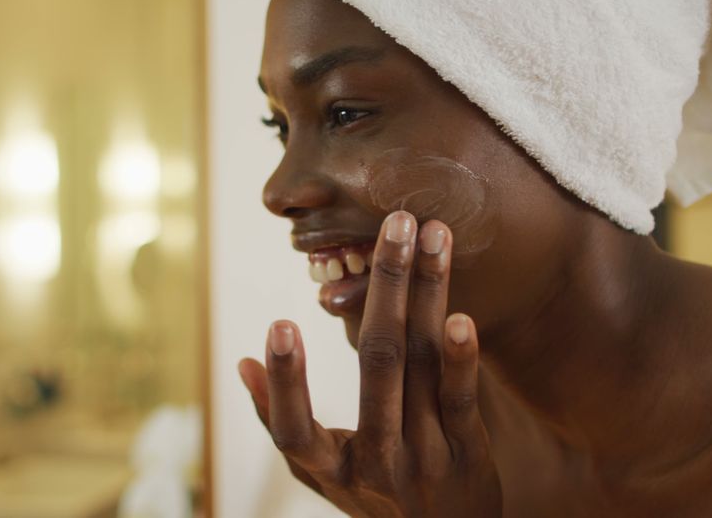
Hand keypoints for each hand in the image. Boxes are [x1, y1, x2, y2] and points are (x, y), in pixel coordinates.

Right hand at [239, 211, 501, 516]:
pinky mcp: (467, 453)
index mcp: (330, 468)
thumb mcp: (322, 473)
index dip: (284, 383)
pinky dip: (460, 360)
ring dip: (426, 294)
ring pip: (420, 366)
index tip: (279, 325)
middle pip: (376, 366)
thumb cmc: (374, 498)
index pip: (293, 431)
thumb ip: (281, 421)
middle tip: (394, 221)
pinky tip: (460, 315)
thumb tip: (244, 363)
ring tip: (430, 234)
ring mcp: (423, 456)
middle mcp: (375, 461)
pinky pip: (460, 401)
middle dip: (384, 287)